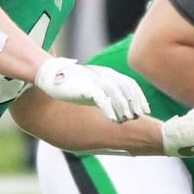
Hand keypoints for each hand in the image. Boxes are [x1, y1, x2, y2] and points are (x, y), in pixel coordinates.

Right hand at [34, 57, 149, 122]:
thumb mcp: (90, 85)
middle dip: (135, 103)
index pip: (129, 83)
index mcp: (106, 73)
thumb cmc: (70, 82)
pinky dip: (109, 109)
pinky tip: (113, 120)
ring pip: (116, 93)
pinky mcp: (85, 88)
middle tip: (139, 117)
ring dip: (123, 108)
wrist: (49, 74)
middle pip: (126, 88)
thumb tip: (114, 104)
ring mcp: (94, 81)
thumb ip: (103, 91)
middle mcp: (103, 75)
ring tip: (127, 120)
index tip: (144, 110)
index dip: (139, 96)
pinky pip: (101, 98)